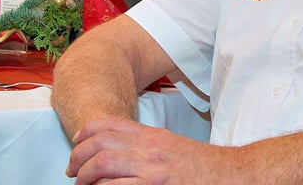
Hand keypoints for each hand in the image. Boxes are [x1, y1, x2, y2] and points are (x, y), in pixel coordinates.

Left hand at [67, 116, 230, 184]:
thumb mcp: (170, 146)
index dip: (85, 133)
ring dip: (85, 177)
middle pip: (99, 145)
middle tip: (72, 171)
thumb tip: (121, 152)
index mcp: (151, 136)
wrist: (230, 175)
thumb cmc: (201, 166)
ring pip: (101, 166)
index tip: (76, 143)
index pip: (108, 125)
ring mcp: (150, 170)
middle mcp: (147, 149)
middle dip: (78, 158)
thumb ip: (146, 146)